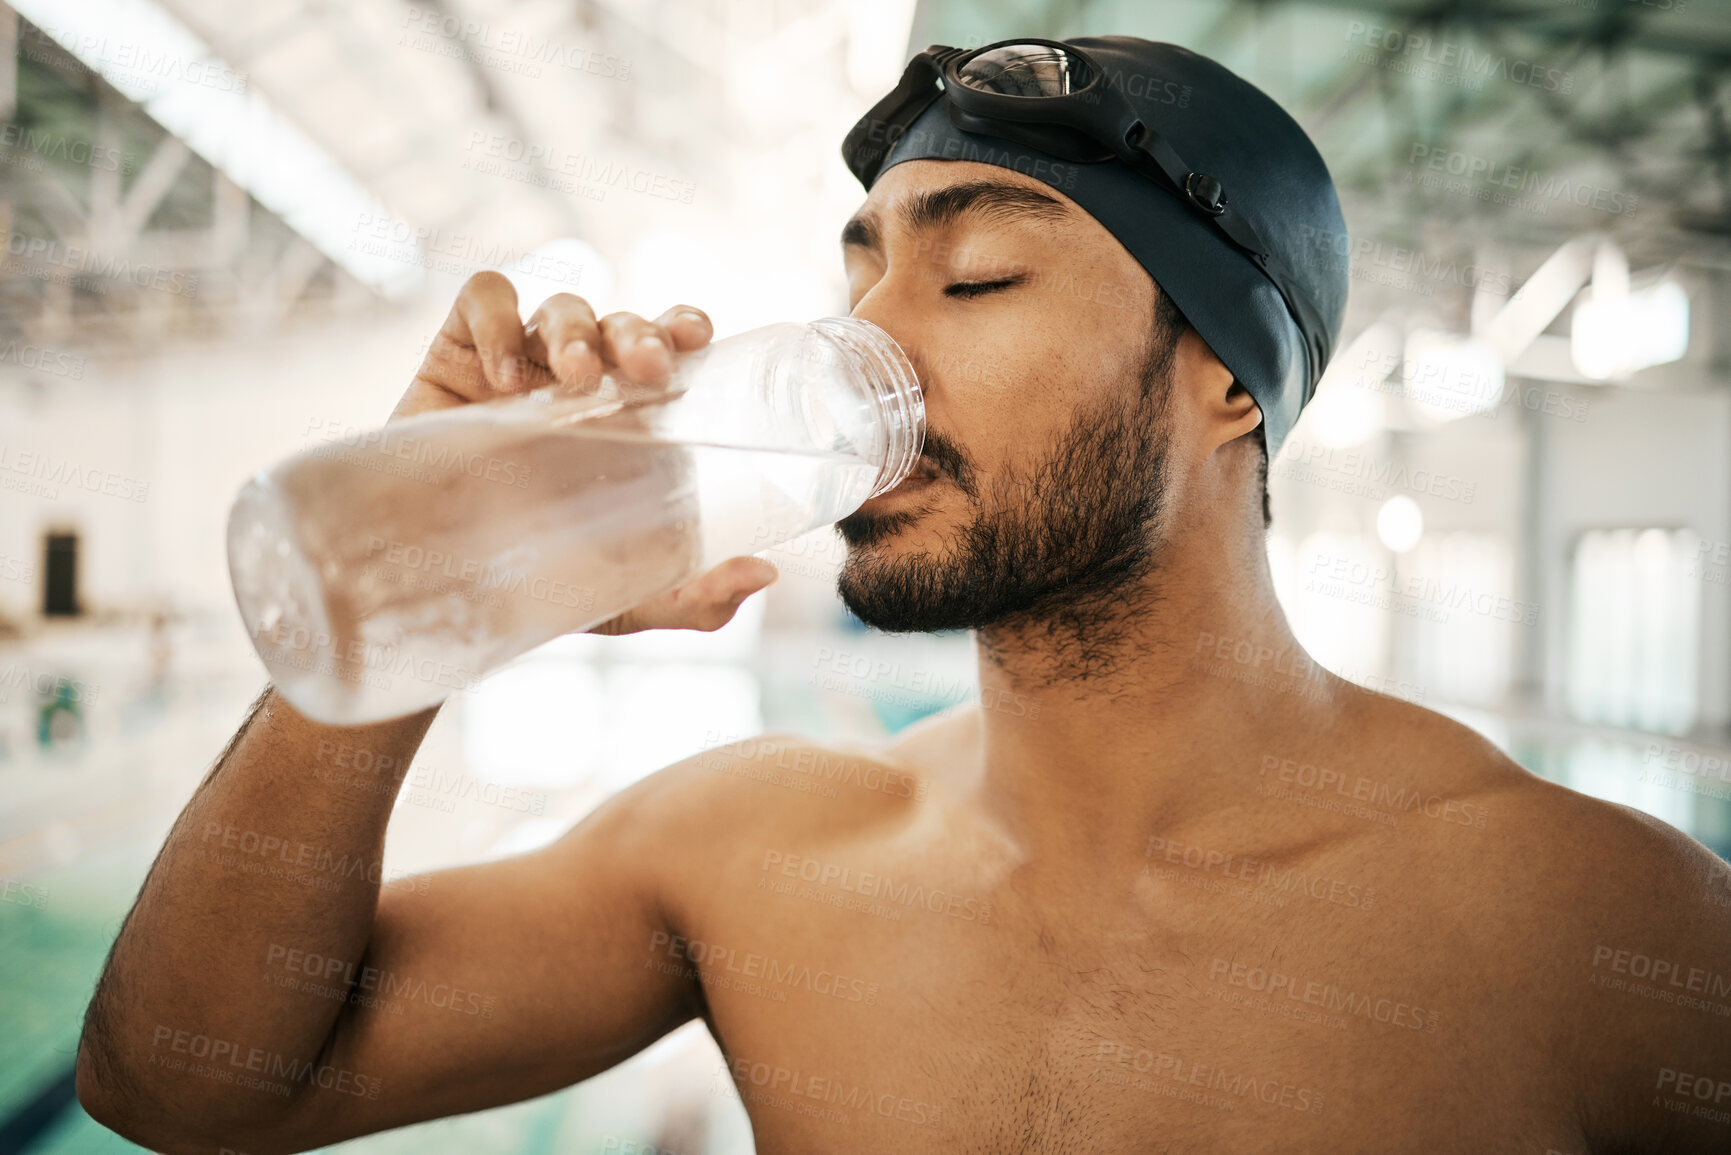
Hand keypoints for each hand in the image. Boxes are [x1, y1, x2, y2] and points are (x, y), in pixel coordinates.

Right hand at [393, 272, 776, 634]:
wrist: (430, 593)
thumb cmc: (535, 581)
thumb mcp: (623, 598)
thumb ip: (693, 595)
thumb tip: (761, 572)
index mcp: (628, 415)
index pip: (666, 345)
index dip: (683, 325)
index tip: (697, 339)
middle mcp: (579, 380)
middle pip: (620, 322)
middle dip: (638, 332)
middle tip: (649, 370)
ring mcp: (518, 362)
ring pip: (560, 305)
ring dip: (577, 330)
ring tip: (575, 379)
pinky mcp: (454, 355)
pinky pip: (481, 299)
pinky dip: (499, 319)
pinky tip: (504, 374)